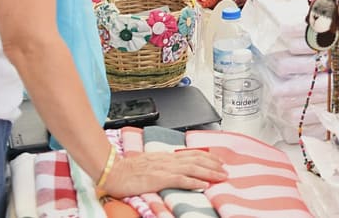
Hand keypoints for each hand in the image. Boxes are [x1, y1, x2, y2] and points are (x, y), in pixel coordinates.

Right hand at [103, 150, 226, 197]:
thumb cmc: (128, 169)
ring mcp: (165, 169)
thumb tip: (175, 167)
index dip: (208, 157)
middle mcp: (168, 160)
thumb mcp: (150, 163)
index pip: (192, 154)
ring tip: (220, 177)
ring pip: (193, 168)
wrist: (113, 171)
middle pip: (196, 160)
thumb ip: (163, 164)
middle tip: (225, 170)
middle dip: (213, 165)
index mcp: (166, 156)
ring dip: (209, 172)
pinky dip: (194, 181)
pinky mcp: (159, 178)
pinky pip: (180, 179)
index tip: (218, 161)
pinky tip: (203, 185)